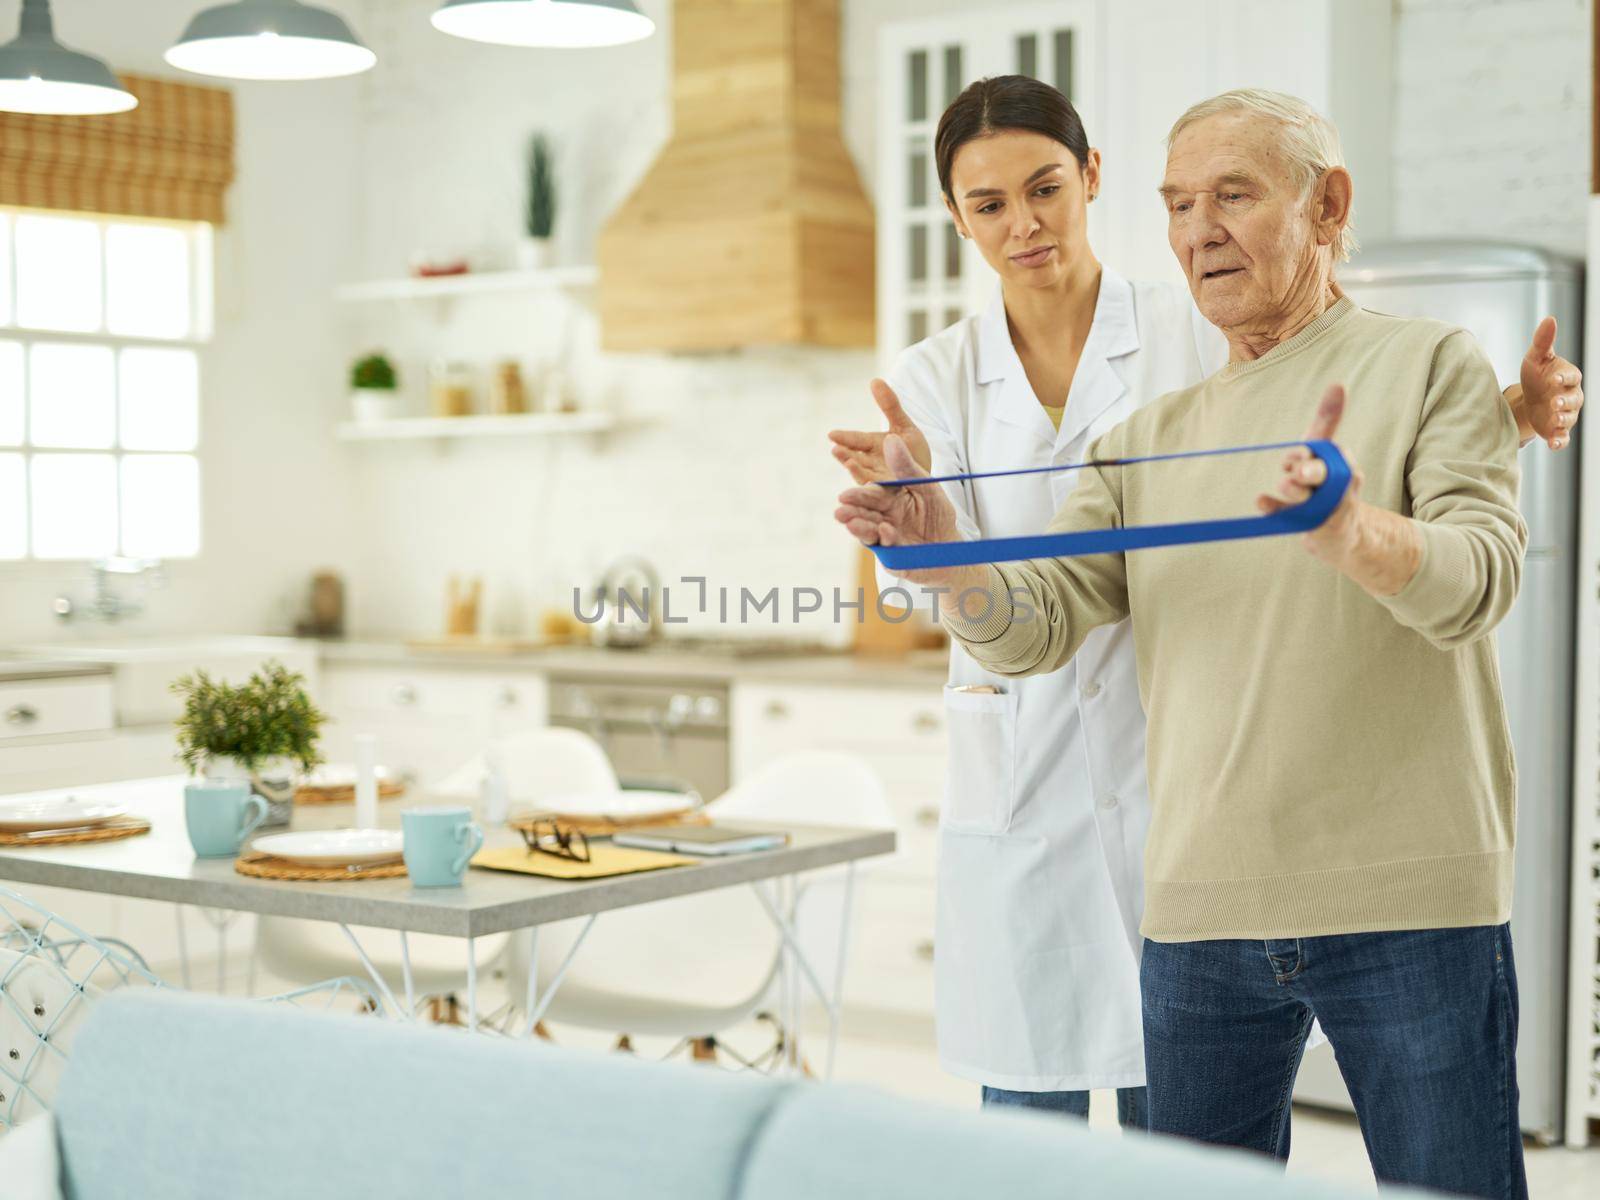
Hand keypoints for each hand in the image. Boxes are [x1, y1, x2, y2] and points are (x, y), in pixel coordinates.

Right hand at [828, 379, 932, 483]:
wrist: (926, 477)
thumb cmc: (912, 451)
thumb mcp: (904, 425)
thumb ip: (890, 405)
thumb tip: (874, 380)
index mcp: (871, 446)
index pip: (856, 441)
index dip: (845, 438)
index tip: (832, 434)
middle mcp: (870, 464)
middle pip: (855, 459)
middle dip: (845, 455)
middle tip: (835, 450)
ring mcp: (877, 481)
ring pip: (863, 476)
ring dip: (855, 472)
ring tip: (849, 465)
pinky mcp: (887, 495)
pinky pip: (879, 493)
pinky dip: (872, 490)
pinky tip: (869, 486)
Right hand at [835, 433, 969, 588]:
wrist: (951, 547)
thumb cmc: (938, 514)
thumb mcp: (927, 486)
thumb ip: (907, 466)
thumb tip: (891, 437)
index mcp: (889, 498)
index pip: (872, 492)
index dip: (860, 491)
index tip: (847, 492)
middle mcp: (882, 516)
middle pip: (864, 511)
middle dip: (851, 509)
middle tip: (840, 507)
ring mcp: (885, 536)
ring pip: (867, 530)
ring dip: (858, 525)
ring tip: (848, 521)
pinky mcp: (890, 555)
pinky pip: (884, 547)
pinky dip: (884, 538)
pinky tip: (885, 530)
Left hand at [1256, 384, 1369, 569]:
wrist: (1342, 531)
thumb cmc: (1328, 482)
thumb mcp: (1326, 451)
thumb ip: (1328, 421)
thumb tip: (1338, 384)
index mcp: (1340, 463)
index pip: (1326, 453)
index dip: (1307, 453)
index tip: (1297, 452)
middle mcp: (1338, 485)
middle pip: (1324, 476)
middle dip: (1311, 471)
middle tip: (1296, 471)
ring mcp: (1327, 509)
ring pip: (1310, 499)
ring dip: (1295, 491)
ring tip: (1284, 483)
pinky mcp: (1315, 528)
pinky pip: (1294, 519)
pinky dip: (1276, 510)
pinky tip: (1260, 501)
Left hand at [1517, 316, 1582, 449]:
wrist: (1529, 399)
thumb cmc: (1536, 375)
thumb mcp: (1535, 358)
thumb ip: (1543, 341)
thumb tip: (1550, 318)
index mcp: (1567, 376)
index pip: (1571, 376)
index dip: (1564, 377)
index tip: (1554, 379)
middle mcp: (1571, 395)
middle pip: (1574, 399)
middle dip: (1565, 401)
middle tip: (1555, 402)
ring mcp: (1566, 413)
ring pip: (1569, 417)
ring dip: (1563, 420)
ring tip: (1554, 421)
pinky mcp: (1557, 429)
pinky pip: (1563, 437)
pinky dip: (1560, 441)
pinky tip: (1554, 444)